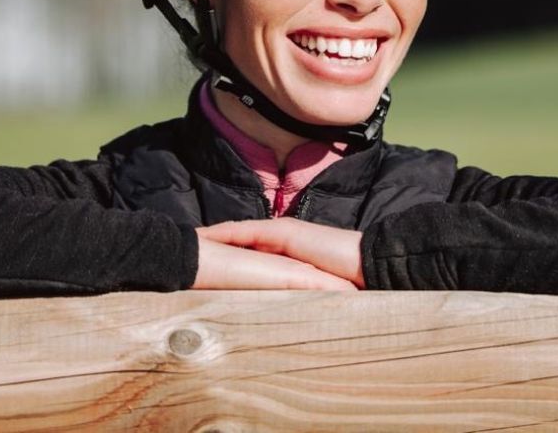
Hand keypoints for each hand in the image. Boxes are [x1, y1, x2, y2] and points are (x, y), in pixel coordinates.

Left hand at [199, 218, 364, 288]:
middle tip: (187, 250)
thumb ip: (293, 301)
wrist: (369, 265)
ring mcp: (282, 232)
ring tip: (191, 243)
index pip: (249, 253)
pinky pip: (248, 232)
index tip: (203, 264)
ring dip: (214, 238)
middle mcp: (281, 241)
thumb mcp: (312, 296)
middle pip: (238, 240)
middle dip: (214, 245)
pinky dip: (227, 234)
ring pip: (238, 233)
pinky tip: (208, 238)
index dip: (227, 256)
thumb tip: (275, 326)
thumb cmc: (347, 287)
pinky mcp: (285, 231)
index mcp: (286, 256)